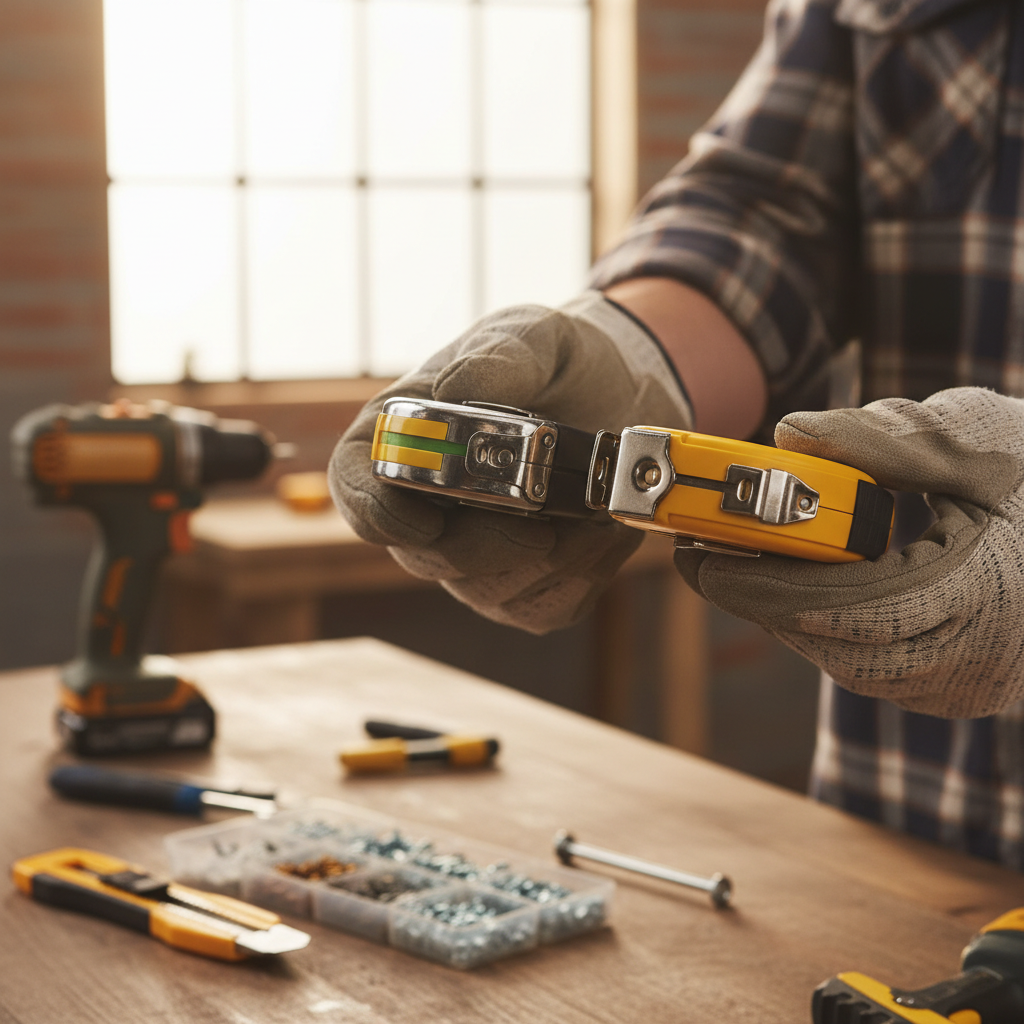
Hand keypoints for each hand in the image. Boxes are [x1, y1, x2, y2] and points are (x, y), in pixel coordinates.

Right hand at [329, 291, 691, 632]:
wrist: (621, 393)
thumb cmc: (558, 362)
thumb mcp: (534, 335)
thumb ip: (499, 356)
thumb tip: (457, 391)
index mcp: (402, 440)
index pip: (356, 490)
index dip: (379, 515)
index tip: (425, 520)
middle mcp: (427, 507)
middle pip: (426, 556)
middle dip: (487, 547)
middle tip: (542, 523)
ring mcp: (473, 555)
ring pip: (489, 590)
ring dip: (551, 557)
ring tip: (591, 506)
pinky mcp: (525, 586)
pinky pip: (543, 607)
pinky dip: (583, 574)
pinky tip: (600, 530)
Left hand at [674, 387, 1023, 717]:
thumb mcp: (980, 440)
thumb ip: (886, 440)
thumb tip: (790, 434)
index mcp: (983, 597)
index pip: (845, 607)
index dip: (763, 585)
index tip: (702, 556)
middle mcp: (977, 661)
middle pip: (838, 647)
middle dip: (761, 602)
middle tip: (704, 559)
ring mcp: (974, 685)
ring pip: (853, 666)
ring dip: (792, 618)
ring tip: (743, 567)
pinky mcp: (967, 687)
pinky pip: (879, 669)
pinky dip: (832, 630)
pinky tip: (805, 588)